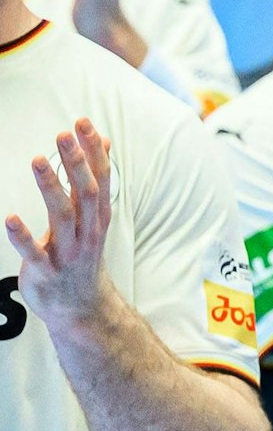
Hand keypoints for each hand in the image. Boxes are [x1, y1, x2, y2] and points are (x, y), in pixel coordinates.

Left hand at [6, 120, 115, 335]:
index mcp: (98, 217)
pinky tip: (10, 219)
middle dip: (76, 162)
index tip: (83, 124)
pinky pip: (34, 252)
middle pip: (85, 192)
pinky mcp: (46, 271)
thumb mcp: (93, 217)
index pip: (101, 178)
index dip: (93, 150)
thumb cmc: (82, 255)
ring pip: (62, 216)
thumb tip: (104, 142)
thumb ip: (93, 179)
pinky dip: (23, 237)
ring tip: (37, 160)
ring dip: (50, 187)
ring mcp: (68, 252)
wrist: (80, 307)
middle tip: (64, 134)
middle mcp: (87, 232)